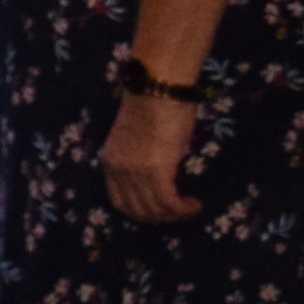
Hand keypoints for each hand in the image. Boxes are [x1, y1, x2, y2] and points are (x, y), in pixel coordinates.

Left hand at [101, 90, 203, 222]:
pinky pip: (169, 203)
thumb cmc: (154, 104)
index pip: (119, 201)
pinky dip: (183, 209)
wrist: (159, 86)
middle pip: (136, 211)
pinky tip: (194, 204)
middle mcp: (117, 171)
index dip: (140, 211)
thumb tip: (160, 177)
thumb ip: (142, 160)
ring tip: (189, 208)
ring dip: (174, 215)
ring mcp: (134, 173)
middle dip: (159, 217)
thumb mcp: (139, 139)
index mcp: (109, 162)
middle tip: (178, 213)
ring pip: (154, 210)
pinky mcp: (155, 172)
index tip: (159, 210)